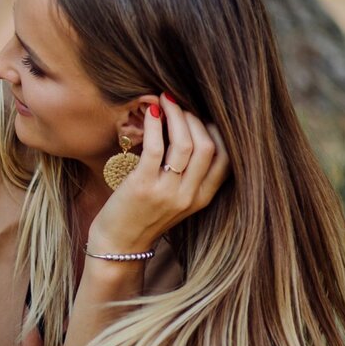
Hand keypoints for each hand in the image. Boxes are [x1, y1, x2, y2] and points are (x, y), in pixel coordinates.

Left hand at [90, 93, 229, 255]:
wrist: (119, 245)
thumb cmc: (143, 215)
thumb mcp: (176, 199)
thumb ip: (187, 174)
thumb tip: (189, 130)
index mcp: (202, 198)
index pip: (226, 158)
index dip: (216, 131)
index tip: (200, 115)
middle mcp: (190, 196)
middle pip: (207, 146)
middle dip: (194, 118)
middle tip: (179, 103)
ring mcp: (168, 192)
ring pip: (185, 144)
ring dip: (176, 116)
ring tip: (165, 100)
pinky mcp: (143, 187)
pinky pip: (155, 148)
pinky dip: (154, 125)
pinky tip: (151, 112)